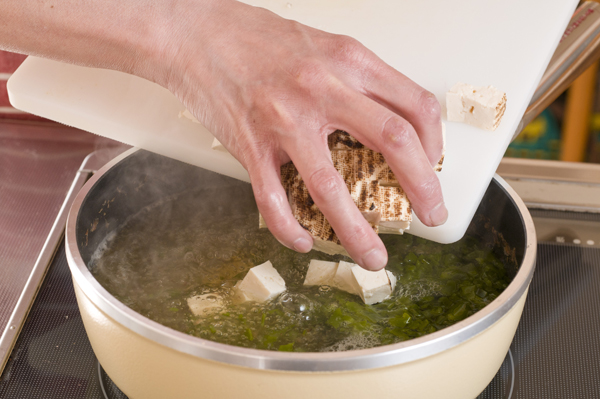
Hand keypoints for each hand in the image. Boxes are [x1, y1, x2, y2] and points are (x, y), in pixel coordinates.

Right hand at [151, 0, 446, 269]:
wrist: (197, 33)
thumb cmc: (259, 39)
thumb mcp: (326, 47)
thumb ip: (359, 83)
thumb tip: (391, 125)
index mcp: (349, 61)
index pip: (415, 105)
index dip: (435, 142)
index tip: (432, 165)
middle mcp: (322, 89)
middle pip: (393, 142)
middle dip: (423, 188)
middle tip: (432, 216)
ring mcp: (284, 120)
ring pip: (331, 187)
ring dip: (359, 232)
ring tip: (374, 255)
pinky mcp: (250, 145)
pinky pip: (273, 200)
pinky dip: (290, 229)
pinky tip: (303, 240)